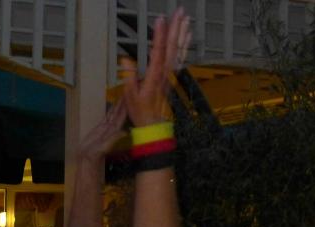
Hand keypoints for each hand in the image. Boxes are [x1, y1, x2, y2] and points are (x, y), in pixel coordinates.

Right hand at [79, 99, 126, 162]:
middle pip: (119, 113)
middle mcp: (112, 128)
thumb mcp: (104, 147)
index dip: (125, 108)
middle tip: (128, 92)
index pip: (122, 117)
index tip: (130, 98)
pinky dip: (110, 110)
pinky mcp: (100, 128)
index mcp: (114, 131)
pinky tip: (113, 105)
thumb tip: (125, 132)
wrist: (87, 158)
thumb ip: (114, 139)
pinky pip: (107, 116)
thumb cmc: (94, 154)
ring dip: (118, 105)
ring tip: (122, 95)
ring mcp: (106, 127)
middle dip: (123, 103)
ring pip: (114, 114)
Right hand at [123, 8, 190, 126]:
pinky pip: (181, 57)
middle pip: (172, 47)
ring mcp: (171, 74)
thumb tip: (126, 60)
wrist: (154, 126)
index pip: (158, 51)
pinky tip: (188, 35)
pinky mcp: (173, 76)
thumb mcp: (130, 96)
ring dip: (182, 33)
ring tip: (186, 18)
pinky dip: (185, 45)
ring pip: (179, 50)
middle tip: (180, 11)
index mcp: (154, 76)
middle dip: (175, 28)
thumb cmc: (141, 112)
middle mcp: (166, 73)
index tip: (160, 19)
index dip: (160, 35)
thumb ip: (130, 77)